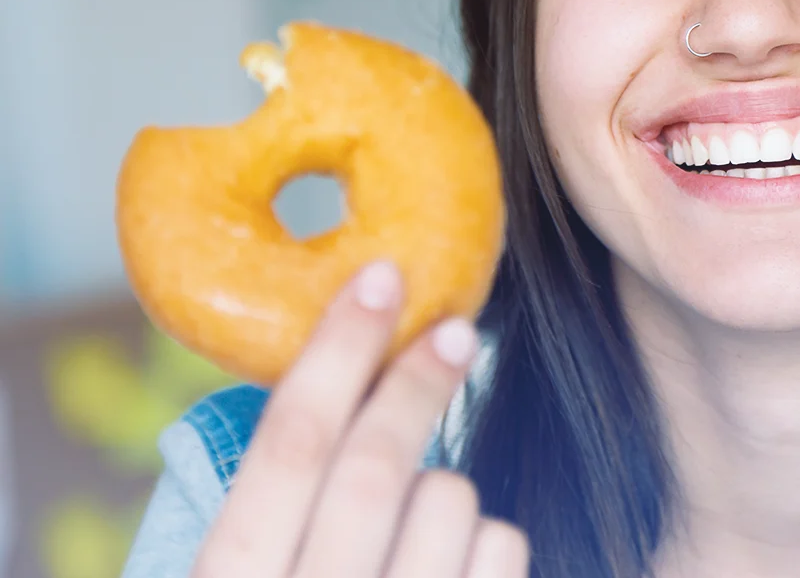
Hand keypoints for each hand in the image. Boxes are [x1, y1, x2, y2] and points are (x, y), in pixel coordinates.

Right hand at [190, 261, 528, 576]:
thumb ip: (271, 524)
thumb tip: (330, 405)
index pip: (286, 448)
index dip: (337, 351)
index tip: (380, 278)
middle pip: (377, 466)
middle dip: (417, 382)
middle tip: (454, 329)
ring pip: (451, 502)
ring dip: (446, 489)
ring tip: (418, 528)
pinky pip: (500, 550)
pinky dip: (486, 540)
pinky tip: (453, 574)